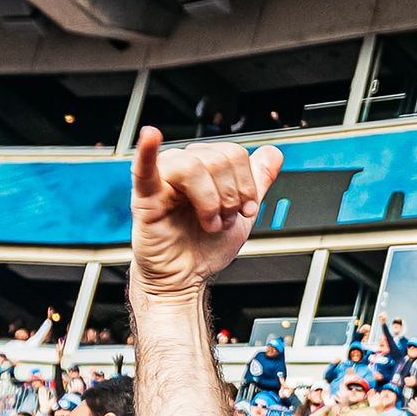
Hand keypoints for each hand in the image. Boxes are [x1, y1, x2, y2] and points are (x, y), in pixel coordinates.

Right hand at [129, 127, 283, 299]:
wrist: (186, 278)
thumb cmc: (203, 247)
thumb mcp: (241, 213)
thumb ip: (257, 181)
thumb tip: (273, 153)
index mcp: (204, 168)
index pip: (233, 153)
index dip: (246, 183)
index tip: (247, 209)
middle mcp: (183, 168)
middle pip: (217, 158)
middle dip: (230, 195)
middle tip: (224, 220)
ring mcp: (163, 180)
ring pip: (193, 165)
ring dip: (209, 201)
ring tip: (207, 222)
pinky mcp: (144, 198)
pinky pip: (143, 167)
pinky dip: (147, 151)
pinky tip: (151, 137)